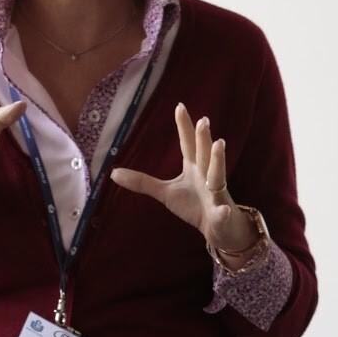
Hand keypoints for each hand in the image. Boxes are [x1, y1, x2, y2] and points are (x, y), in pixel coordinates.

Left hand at [111, 103, 259, 253]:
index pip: (188, 144)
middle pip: (203, 154)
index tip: (179, 106)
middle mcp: (207, 176)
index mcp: (194, 168)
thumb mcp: (165, 192)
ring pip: (217, 175)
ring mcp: (215, 195)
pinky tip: (224, 210)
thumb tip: (113, 173)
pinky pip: (222, 213)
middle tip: (203, 119)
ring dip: (218, 160)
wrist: (218, 229)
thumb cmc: (194, 206)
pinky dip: (223, 212)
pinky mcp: (220, 215)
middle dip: (203, 138)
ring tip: (219, 144)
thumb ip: (143, 182)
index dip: (184, 126)